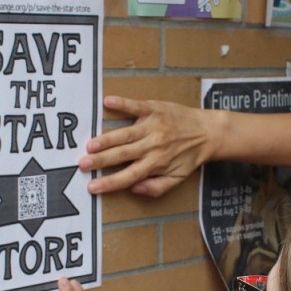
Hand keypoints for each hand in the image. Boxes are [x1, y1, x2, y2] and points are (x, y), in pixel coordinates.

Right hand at [80, 96, 218, 196]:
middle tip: (82, 164)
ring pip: (125, 134)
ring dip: (106, 139)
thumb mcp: (177, 179)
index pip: (128, 176)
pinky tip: (107, 102)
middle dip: (101, 161)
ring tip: (89, 145)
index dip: (109, 183)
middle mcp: (153, 145)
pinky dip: (122, 104)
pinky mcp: (155, 109)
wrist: (209, 132)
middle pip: (123, 155)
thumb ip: (155, 188)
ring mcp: (153, 125)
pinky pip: (136, 106)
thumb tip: (133, 188)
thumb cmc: (190, 157)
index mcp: (156, 164)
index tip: (91, 187)